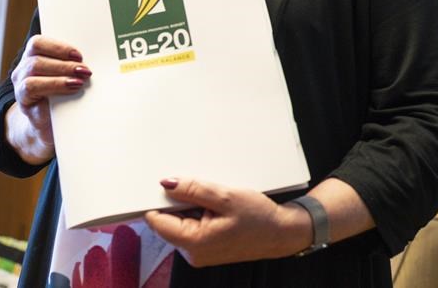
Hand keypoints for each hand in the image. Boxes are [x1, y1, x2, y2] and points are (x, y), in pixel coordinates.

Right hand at [5, 35, 90, 163]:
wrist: (52, 128)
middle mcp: (24, 69)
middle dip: (64, 62)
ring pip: (33, 71)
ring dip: (60, 74)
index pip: (38, 43)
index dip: (58, 46)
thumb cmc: (65, 98)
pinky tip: (71, 89)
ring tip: (79, 80)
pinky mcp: (24, 103)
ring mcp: (21, 86)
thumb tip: (97, 58)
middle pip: (36, 56)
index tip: (79, 55)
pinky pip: (32, 89)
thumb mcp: (71, 78)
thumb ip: (76, 66)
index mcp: (34, 58)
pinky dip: (54, 86)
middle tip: (85, 70)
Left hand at [144, 177, 308, 266]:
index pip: (156, 220)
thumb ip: (193, 190)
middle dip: (176, 202)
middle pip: (166, 221)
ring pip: (179, 223)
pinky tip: (215, 207)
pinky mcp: (205, 248)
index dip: (156, 200)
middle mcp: (192, 253)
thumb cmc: (258, 218)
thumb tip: (166, 183)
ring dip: (189, 207)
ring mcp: (198, 252)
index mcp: (193, 243)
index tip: (164, 184)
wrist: (281, 233)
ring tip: (213, 199)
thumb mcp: (225, 197)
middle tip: (197, 188)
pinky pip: (191, 227)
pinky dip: (198, 213)